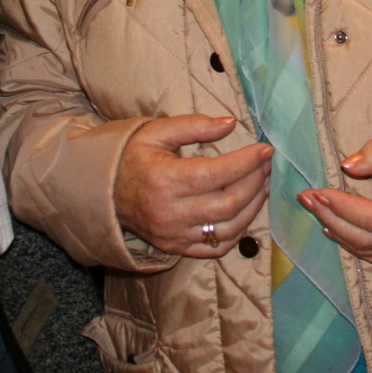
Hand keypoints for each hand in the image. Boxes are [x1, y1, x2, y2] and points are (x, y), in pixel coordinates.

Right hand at [115, 114, 271, 258]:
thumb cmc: (134, 156)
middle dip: (255, 182)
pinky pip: (217, 247)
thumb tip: (231, 123)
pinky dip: (238, 230)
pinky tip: (247, 210)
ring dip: (254, 207)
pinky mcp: (177, 248)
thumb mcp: (157, 131)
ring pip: (228, 228)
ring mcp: (174, 235)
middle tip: (267, 165)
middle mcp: (170, 213)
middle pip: (228, 203)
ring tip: (263, 185)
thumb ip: (195, 125)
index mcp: (165, 180)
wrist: (104, 191)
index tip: (265, 149)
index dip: (247, 162)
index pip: (217, 174)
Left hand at [299, 119, 371, 264]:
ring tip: (313, 207)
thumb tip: (347, 166)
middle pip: (369, 238)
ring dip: (337, 231)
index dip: (345, 208)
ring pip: (369, 249)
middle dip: (332, 218)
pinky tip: (332, 227)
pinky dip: (351, 243)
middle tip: (306, 196)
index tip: (319, 191)